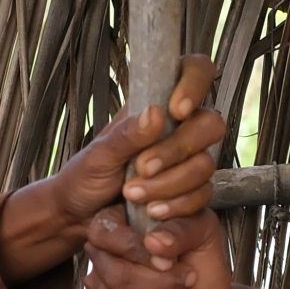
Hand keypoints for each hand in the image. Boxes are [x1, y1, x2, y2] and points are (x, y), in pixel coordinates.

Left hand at [0, 56, 226, 280]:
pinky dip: (177, 205)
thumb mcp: (98, 154)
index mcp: (156, 103)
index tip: (176, 110)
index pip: (195, 71)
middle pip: (210, 124)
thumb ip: (126, 135)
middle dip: (177, 149)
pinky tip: (151, 211)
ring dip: (171, 183)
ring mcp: (187, 161)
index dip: (195, 83)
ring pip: (206, 164)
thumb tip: (155, 112)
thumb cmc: (85, 176)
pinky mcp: (190, 192)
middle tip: (142, 167)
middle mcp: (178, 128)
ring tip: (132, 193)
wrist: (79, 217)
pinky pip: (202, 195)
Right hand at [85, 208, 230, 288]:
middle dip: (160, 285)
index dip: (136, 250)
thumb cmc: (203, 267)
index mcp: (119, 225)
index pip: (104, 233)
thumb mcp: (203, 234)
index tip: (171, 262)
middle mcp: (102, 256)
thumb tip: (153, 241)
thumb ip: (181, 229)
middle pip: (115, 275)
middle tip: (188, 282)